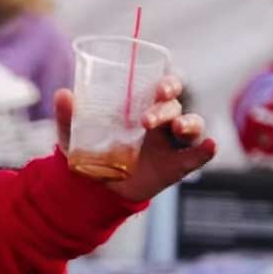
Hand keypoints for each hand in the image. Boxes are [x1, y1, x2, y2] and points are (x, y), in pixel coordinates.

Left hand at [53, 76, 216, 203]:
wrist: (93, 189)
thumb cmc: (89, 154)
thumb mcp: (73, 136)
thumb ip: (67, 117)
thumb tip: (62, 94)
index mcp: (143, 108)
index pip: (165, 89)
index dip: (169, 84)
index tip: (161, 88)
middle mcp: (162, 123)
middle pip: (175, 107)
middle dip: (166, 109)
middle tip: (147, 120)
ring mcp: (172, 145)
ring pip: (193, 126)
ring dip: (189, 124)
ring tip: (177, 128)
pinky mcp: (176, 167)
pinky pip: (197, 156)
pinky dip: (206, 151)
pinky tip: (211, 146)